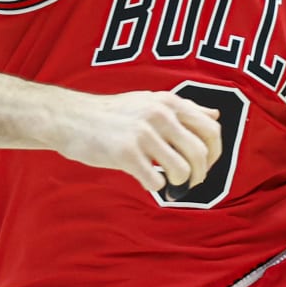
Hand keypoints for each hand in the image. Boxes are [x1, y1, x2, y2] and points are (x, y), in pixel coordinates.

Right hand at [52, 89, 222, 193]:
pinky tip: (147, 179)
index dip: (215, 153)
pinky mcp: (126, 153)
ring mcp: (143, 134)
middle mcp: (159, 115)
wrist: (69, 118)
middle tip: (192, 182)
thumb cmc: (111, 113)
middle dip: (201, 174)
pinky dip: (156, 186)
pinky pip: (156, 180)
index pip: (211, 130)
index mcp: (169, 102)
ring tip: (169, 182)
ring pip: (182, 169)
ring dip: (180, 182)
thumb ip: (184, 108)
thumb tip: (216, 115)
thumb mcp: (150, 100)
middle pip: (201, 153)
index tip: (206, 164)